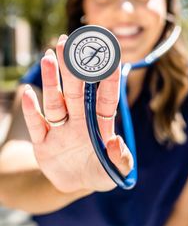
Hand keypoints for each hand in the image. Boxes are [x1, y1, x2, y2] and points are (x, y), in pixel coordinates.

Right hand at [22, 35, 132, 192]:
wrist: (75, 184)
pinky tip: (29, 92)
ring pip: (55, 101)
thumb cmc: (99, 173)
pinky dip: (32, 110)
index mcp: (99, 124)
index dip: (108, 79)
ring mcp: (60, 129)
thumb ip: (120, 159)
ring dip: (51, 81)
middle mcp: (79, 121)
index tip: (110, 55)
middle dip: (72, 68)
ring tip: (48, 56)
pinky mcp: (43, 142)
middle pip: (75, 92)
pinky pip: (36, 124)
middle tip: (67, 42)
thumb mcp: (115, 172)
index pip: (105, 98)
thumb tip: (115, 141)